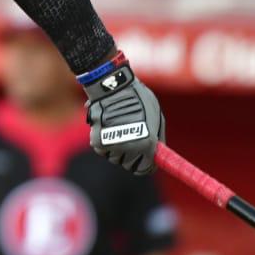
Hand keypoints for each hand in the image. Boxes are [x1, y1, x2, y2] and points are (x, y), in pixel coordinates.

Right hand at [81, 53, 163, 174]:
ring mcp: (114, 146)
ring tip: (117, 129)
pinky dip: (103, 142)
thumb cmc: (137, 98)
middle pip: (129, 165)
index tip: (142, 160)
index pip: (146, 169)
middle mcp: (132, 149)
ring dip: (115, 148)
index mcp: (149, 145)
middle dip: (129, 155)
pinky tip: (107, 127)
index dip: (144, 165)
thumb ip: (156, 138)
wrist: (113, 86)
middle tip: (128, 140)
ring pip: (114, 158)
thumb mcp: (155, 118)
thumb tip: (156, 152)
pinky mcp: (98, 142)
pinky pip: (102, 149)